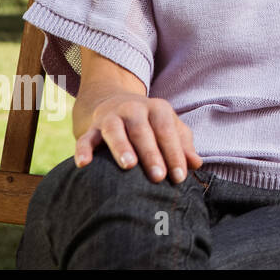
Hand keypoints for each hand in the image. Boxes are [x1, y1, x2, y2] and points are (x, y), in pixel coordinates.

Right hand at [75, 93, 202, 183]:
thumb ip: (183, 145)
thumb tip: (197, 164)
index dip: (175, 154)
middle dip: (151, 154)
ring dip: (121, 147)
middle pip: (142, 131)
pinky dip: (83, 150)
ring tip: (128, 166)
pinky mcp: (91, 128)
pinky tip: (83, 164)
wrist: (115, 103)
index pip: (168, 131)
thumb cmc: (151, 124)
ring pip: (114, 131)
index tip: (180, 177)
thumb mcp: (170, 128)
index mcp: (158, 109)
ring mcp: (111, 117)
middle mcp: (134, 109)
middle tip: (158, 177)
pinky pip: (85, 138)